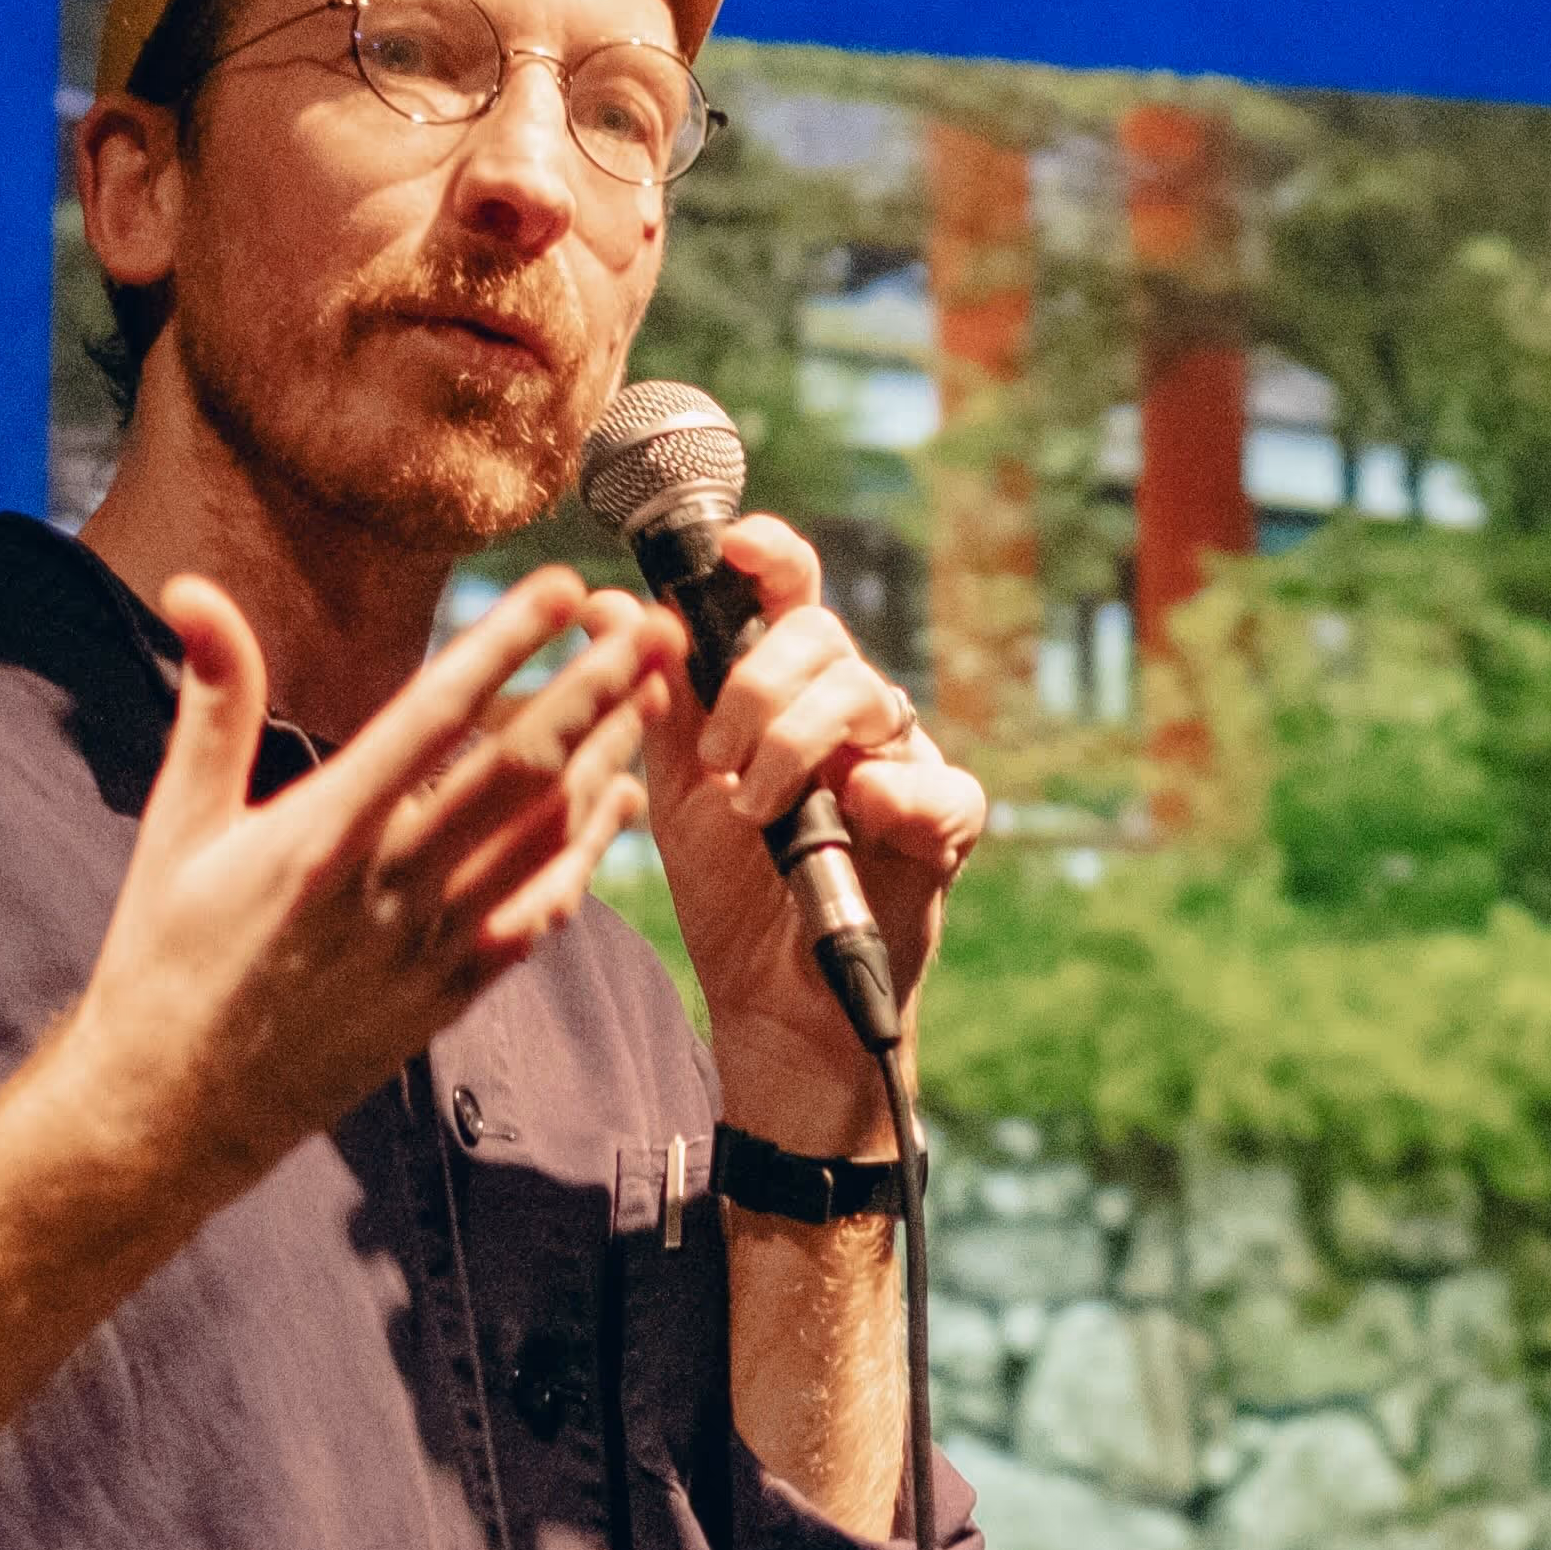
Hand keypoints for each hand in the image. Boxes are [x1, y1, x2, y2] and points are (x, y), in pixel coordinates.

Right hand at [50, 568, 672, 1200]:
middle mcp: (389, 886)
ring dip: (608, 757)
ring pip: (545, 836)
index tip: (558, 588)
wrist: (178, 1111)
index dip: (503, 646)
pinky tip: (619, 803)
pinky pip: (542, 911)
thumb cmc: (165, 959)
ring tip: (655, 691)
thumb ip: (212, 703)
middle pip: (518, 770)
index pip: (431, 717)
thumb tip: (193, 588)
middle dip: (594, 690)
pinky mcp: (453, 993)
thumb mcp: (177, 824)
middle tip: (653, 626)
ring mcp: (430, 944)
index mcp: (321, 832)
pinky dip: (587, 853)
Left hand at [659, 510, 988, 1143]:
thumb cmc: (729, 890)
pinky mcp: (943, 831)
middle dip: (759, 684)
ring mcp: (903, 765)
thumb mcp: (674, 789)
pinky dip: (898, 790)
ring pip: (870, 694)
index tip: (732, 548)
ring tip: (755, 809)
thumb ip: (654, 701)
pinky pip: (944, 787)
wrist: (769, 1001)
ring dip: (797, 742)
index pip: (793, 592)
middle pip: (826, 634)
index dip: (770, 554)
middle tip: (718, 761)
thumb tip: (606, 606)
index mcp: (792, 691)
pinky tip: (858, 807)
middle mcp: (853, 715)